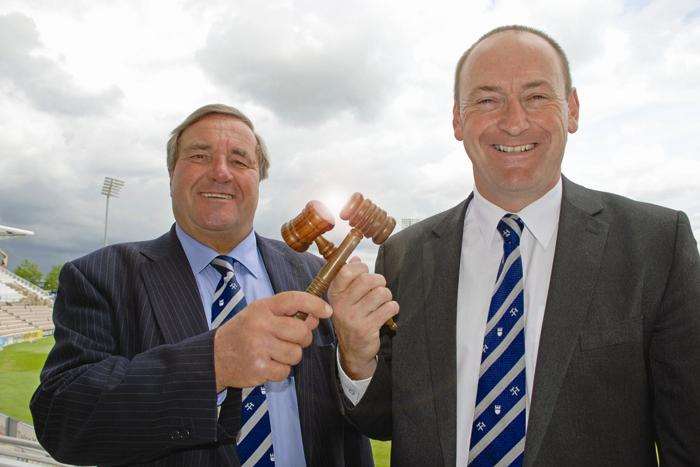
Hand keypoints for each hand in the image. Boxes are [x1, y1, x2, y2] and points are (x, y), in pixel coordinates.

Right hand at [213, 291, 331, 390]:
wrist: (214, 357)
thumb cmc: (243, 332)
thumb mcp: (260, 314)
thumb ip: (286, 313)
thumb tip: (316, 316)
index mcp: (262, 308)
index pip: (294, 299)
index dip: (314, 304)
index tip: (327, 311)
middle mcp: (260, 324)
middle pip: (301, 332)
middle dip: (303, 339)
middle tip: (291, 340)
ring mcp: (258, 347)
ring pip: (296, 354)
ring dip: (290, 356)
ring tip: (274, 353)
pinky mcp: (258, 369)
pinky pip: (285, 371)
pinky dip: (280, 371)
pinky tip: (267, 364)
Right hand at [328, 257, 398, 379]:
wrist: (352, 351)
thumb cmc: (351, 318)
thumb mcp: (344, 298)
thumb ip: (348, 277)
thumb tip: (355, 258)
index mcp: (334, 294)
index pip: (347, 271)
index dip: (361, 267)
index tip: (365, 272)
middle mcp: (341, 305)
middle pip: (368, 280)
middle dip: (379, 281)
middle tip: (379, 287)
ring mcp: (353, 318)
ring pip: (381, 293)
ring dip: (387, 296)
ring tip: (382, 302)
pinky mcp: (367, 329)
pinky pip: (389, 308)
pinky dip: (392, 308)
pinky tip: (386, 312)